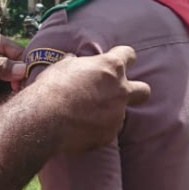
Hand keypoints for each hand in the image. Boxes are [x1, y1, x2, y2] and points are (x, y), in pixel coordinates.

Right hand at [32, 45, 149, 153]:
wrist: (44, 119)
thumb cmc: (52, 88)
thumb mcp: (61, 67)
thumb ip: (76, 64)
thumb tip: (74, 60)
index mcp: (110, 67)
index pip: (128, 55)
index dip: (122, 57)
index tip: (116, 60)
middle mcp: (120, 90)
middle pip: (144, 90)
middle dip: (136, 90)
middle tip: (116, 92)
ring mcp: (117, 115)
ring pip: (121, 113)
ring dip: (108, 112)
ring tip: (85, 114)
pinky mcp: (109, 135)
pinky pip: (107, 130)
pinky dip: (97, 129)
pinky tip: (79, 127)